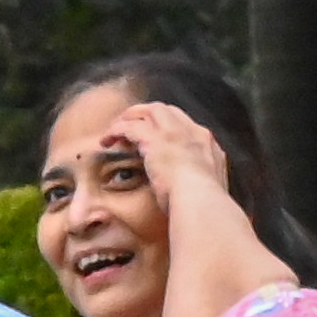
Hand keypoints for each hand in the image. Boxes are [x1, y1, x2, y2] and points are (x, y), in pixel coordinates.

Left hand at [108, 96, 241, 223]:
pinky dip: (116, 130)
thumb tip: (193, 192)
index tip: (155, 135)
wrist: (201, 202)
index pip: (186, 125)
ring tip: (115, 128)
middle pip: (167, 111)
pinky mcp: (153, 140)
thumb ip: (200, 184)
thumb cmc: (204, 206)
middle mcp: (192, 133)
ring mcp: (173, 134)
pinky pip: (129, 126)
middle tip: (131, 124)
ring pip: (148, 111)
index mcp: (207, 145)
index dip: (167, 126)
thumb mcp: (209, 190)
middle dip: (147, 114)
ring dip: (130, 117)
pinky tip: (106, 140)